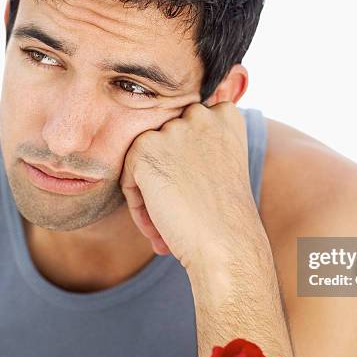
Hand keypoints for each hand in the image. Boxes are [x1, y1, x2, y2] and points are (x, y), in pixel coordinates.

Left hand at [119, 101, 258, 267]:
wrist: (227, 242)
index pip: (189, 130)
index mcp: (226, 115)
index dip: (187, 166)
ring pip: (145, 161)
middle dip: (169, 177)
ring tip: (169, 228)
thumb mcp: (223, 166)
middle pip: (166, 144)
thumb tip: (167, 153)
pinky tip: (159, 229)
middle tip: (182, 213)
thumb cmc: (228, 216)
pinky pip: (128, 177)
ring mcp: (173, 129)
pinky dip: (139, 206)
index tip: (197, 194)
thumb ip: (200, 146)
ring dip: (152, 195)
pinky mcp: (145, 148)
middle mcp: (201, 114)